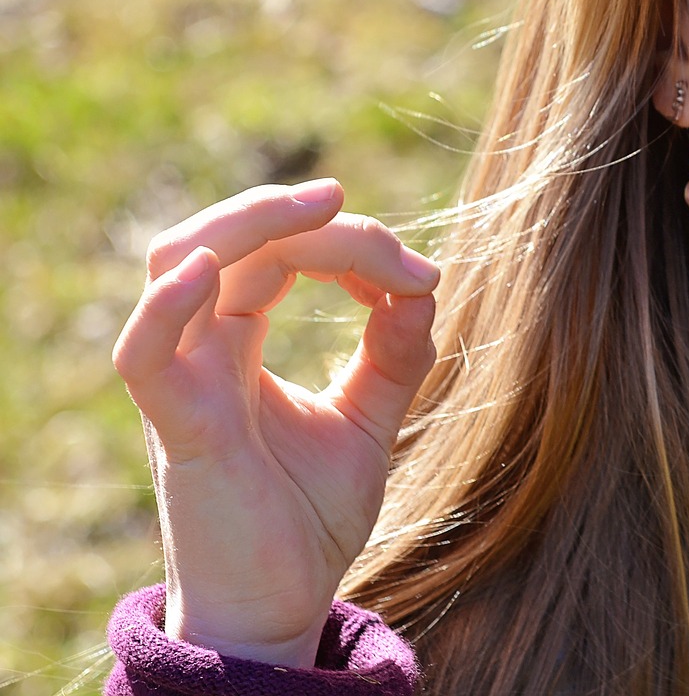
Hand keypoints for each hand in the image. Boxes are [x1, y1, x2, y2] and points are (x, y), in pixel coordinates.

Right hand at [112, 180, 439, 666]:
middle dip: (289, 211)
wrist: (282, 607)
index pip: (275, 254)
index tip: (422, 274)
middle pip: (223, 241)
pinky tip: (207, 271)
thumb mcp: (369, 418)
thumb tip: (424, 284)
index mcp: (239, 343)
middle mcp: (203, 353)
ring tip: (312, 207)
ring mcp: (185, 386)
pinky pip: (145, 356)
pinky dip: (165, 306)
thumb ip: (394, 351)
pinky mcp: (179, 430)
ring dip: (242, 223)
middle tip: (346, 201)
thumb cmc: (307, 517)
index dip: (347, 243)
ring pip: (175, 265)